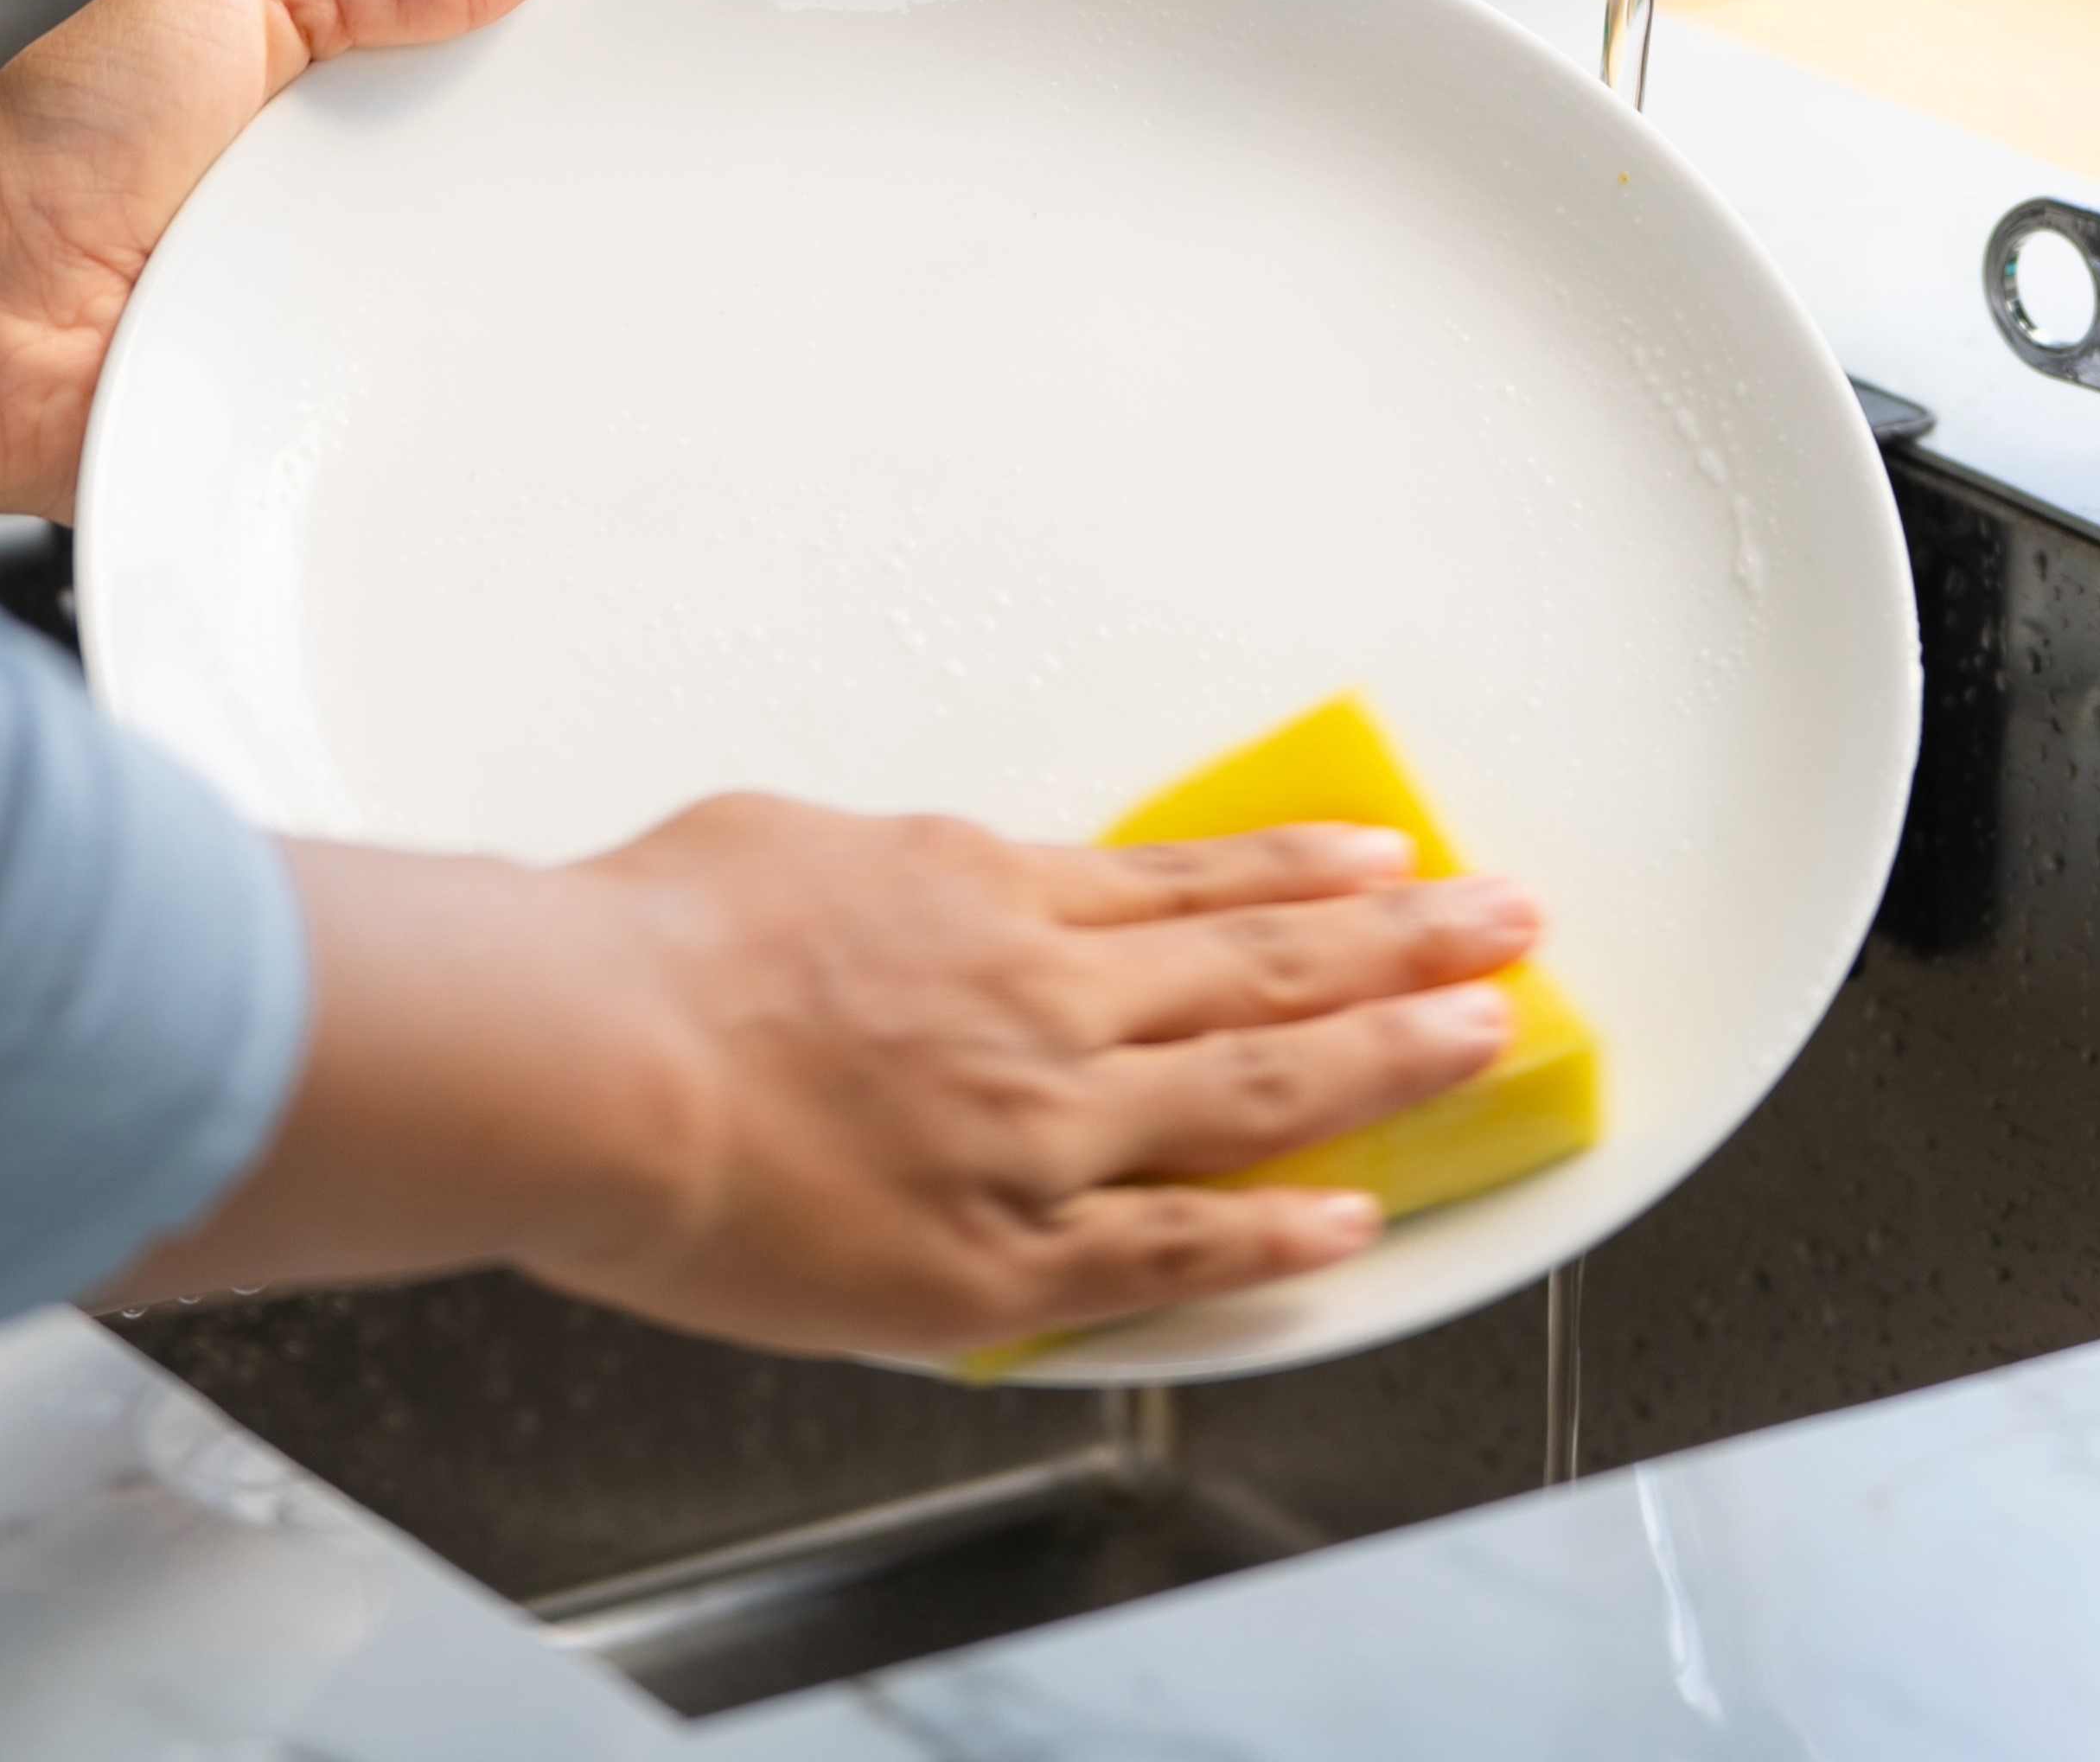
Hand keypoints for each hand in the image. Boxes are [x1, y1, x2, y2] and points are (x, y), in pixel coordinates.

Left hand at [0, 0, 582, 516]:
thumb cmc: (54, 144)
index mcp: (357, 95)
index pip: (511, 73)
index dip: (580, 61)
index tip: (650, 50)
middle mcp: (371, 209)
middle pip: (527, 197)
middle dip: (570, 186)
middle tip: (600, 166)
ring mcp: (360, 318)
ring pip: (498, 311)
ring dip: (516, 297)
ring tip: (533, 271)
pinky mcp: (341, 420)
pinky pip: (436, 414)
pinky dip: (461, 399)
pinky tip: (487, 374)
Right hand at [112, 811, 1544, 1357]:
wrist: (589, 1050)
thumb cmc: (644, 943)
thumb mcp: (782, 848)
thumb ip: (870, 876)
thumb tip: (878, 885)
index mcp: (988, 897)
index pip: (1188, 885)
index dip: (1299, 873)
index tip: (1387, 857)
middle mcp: (1048, 1000)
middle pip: (1265, 965)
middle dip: (1406, 938)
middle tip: (1510, 916)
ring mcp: (1043, 1127)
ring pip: (1259, 1088)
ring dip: (1391, 1054)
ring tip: (1493, 1028)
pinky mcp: (1003, 1251)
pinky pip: (1173, 1248)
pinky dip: (1275, 1239)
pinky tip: (1357, 1226)